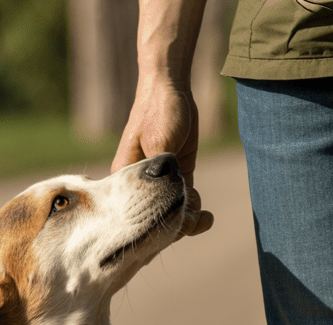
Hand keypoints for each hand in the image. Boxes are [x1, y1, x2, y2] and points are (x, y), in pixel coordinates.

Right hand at [112, 79, 212, 237]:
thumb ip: (163, 176)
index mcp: (126, 182)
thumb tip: (171, 205)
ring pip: (171, 212)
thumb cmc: (157, 111)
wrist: (170, 85)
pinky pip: (184, 200)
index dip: (155, 230)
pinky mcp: (177, 173)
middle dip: (175, 227)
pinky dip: (194, 209)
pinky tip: (205, 213)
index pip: (138, 217)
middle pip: (154, 219)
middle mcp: (139, 187)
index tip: (176, 229)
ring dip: (188, 220)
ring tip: (206, 219)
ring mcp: (159, 182)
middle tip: (198, 222)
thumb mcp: (160, 144)